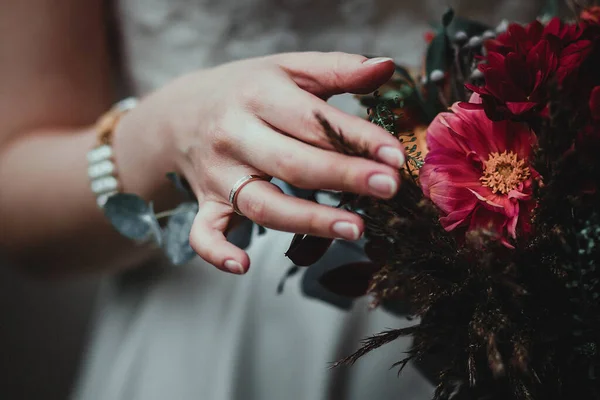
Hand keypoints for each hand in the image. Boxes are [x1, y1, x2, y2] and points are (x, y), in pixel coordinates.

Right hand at [117, 52, 404, 273]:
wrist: (181, 110)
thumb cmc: (246, 89)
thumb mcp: (288, 68)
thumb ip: (338, 68)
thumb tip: (387, 67)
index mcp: (258, 96)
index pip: (313, 119)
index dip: (358, 137)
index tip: (395, 155)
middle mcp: (235, 135)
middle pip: (292, 162)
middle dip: (343, 176)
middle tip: (389, 188)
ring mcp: (218, 174)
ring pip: (263, 203)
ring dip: (308, 220)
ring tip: (354, 229)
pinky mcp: (205, 202)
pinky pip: (204, 232)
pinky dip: (217, 252)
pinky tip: (243, 266)